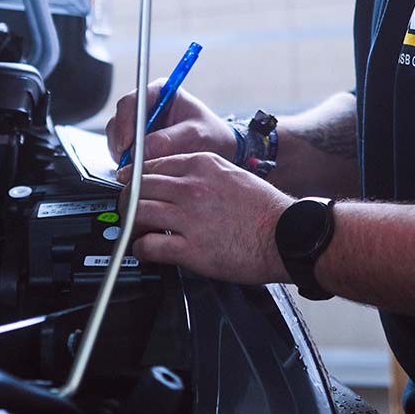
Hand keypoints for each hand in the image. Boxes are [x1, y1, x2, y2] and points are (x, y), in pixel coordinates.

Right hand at [105, 83, 237, 164]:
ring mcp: (139, 124)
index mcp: (160, 91)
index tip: (127, 144)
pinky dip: (125, 161)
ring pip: (117, 136)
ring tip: (137, 168)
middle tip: (128, 162)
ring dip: (122, 153)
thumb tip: (141, 151)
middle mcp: (146, 105)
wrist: (219, 150)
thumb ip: (169, 141)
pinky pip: (120, 150)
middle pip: (120, 118)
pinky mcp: (136, 141)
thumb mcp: (195, 136)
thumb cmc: (211, 135)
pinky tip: (138, 169)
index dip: (126, 121)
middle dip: (121, 141)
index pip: (133, 101)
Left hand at [116, 152, 292, 283]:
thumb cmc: (265, 209)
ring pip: (138, 211)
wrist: (287, 235)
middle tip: (127, 208)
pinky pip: (150, 245)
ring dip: (129, 222)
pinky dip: (141, 248)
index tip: (130, 183)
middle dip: (127, 197)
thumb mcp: (233, 175)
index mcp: (203, 165)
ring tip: (133, 230)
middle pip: (139, 186)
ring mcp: (190, 218)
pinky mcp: (192, 248)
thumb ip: (204, 175)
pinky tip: (145, 250)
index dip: (136, 175)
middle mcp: (192, 187)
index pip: (154, 164)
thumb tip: (179, 182)